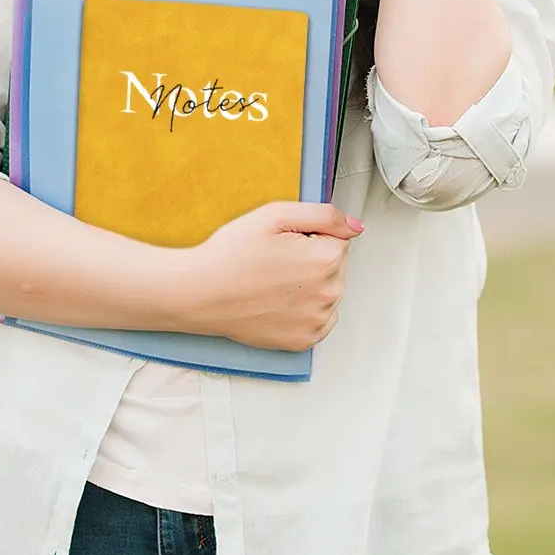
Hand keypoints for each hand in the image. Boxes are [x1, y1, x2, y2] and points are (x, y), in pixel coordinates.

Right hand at [181, 201, 362, 351]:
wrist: (200, 293)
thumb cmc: (231, 254)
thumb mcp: (275, 215)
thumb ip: (324, 215)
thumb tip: (355, 227)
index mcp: (326, 259)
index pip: (337, 238)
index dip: (308, 235)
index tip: (283, 242)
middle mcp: (329, 294)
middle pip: (334, 266)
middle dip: (311, 259)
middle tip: (274, 261)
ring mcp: (317, 321)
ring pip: (327, 291)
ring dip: (309, 285)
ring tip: (271, 281)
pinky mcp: (304, 340)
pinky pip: (318, 318)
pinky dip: (303, 309)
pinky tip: (277, 301)